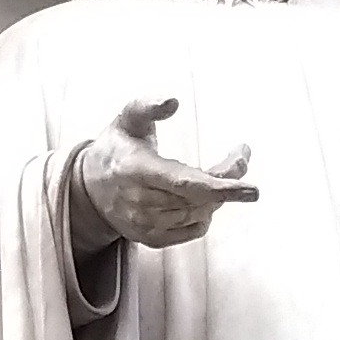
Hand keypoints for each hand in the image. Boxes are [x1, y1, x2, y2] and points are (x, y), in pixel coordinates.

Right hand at [67, 94, 256, 252]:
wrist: (87, 189)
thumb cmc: (115, 148)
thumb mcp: (127, 119)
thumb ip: (148, 106)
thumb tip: (173, 101)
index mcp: (135, 169)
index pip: (185, 184)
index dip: (221, 187)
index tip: (252, 188)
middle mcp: (139, 202)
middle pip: (200, 198)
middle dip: (227, 179)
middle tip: (238, 157)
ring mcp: (144, 224)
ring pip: (201, 214)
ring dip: (217, 194)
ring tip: (215, 173)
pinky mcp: (151, 239)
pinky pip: (194, 230)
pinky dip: (206, 212)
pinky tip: (199, 196)